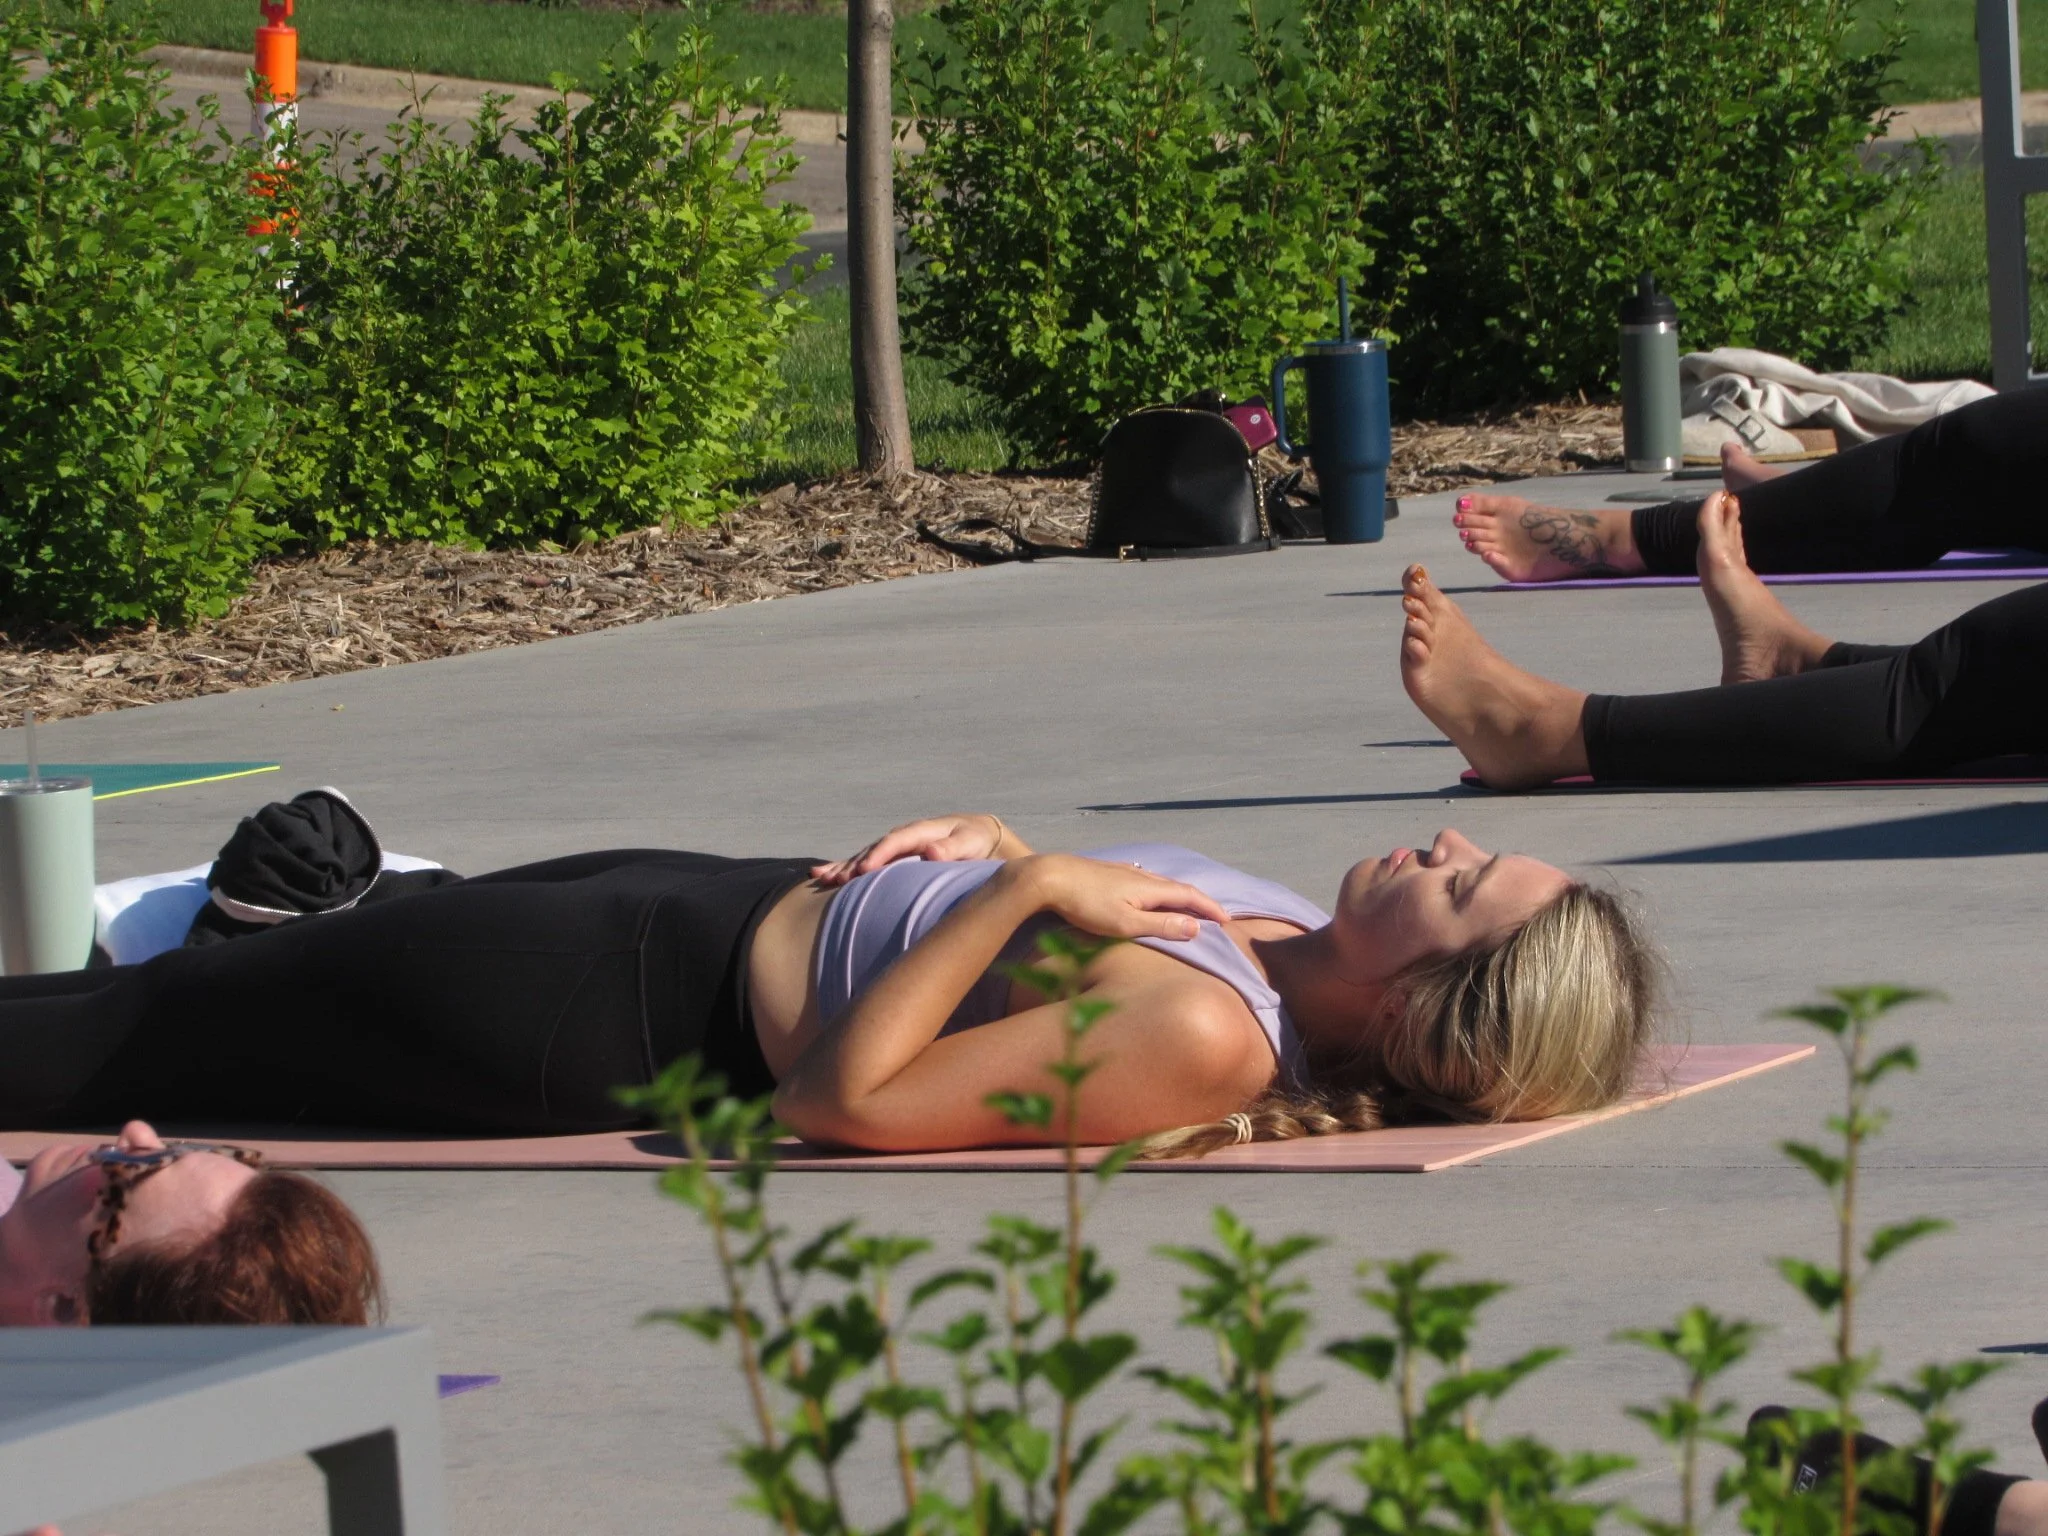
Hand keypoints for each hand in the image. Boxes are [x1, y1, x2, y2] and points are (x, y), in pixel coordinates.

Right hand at [812, 814, 1007, 886]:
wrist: (975, 835)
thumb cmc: (973, 840)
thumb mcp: (969, 843)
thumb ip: (952, 848)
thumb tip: (932, 852)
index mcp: (920, 831)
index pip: (896, 841)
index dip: (880, 854)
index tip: (864, 869)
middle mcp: (902, 837)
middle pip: (873, 849)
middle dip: (854, 864)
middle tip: (838, 881)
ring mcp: (894, 848)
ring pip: (863, 856)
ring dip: (843, 867)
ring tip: (823, 879)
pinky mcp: (890, 859)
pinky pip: (863, 863)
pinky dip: (843, 868)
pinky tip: (821, 876)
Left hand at [1011, 854, 1228, 941]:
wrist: (1049, 877)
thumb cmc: (1085, 905)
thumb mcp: (1126, 924)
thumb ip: (1161, 926)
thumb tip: (1196, 927)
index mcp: (1151, 888)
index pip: (1190, 896)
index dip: (1210, 908)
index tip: (1227, 920)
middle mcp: (1142, 875)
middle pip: (1178, 887)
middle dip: (1199, 901)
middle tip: (1214, 915)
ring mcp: (1125, 871)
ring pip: (1161, 882)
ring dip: (1179, 894)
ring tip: (1187, 905)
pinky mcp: (1109, 871)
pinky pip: (1144, 879)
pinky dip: (1159, 888)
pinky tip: (1148, 889)